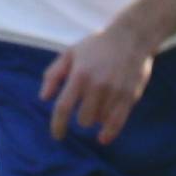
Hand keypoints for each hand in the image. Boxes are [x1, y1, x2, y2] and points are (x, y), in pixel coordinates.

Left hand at [40, 19, 156, 143]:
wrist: (131, 37)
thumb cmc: (97, 46)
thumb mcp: (70, 53)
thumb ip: (54, 75)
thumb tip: (43, 98)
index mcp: (79, 75)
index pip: (63, 107)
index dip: (57, 125)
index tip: (57, 135)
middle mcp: (96, 85)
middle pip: (83, 119)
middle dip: (81, 119)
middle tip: (85, 108)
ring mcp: (114, 92)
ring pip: (99, 121)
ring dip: (96, 119)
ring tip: (99, 106)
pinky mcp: (129, 96)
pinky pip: (117, 123)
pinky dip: (109, 133)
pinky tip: (103, 138)